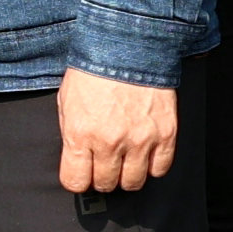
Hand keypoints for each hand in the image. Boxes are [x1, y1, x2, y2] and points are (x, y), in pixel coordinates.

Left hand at [54, 68, 177, 198]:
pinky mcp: (165, 134)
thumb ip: (71, 134)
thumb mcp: (66, 102)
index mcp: (81, 133)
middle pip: (105, 184)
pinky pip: (160, 169)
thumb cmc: (94, 71)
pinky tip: (144, 155)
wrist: (128, 47)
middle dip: (101, 177)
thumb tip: (76, 158)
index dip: (77, 180)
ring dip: (126, 175)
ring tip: (124, 160)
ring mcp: (140, 140)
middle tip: (103, 164)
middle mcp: (110, 142)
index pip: (75, 181)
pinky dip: (152, 166)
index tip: (81, 175)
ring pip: (133, 182)